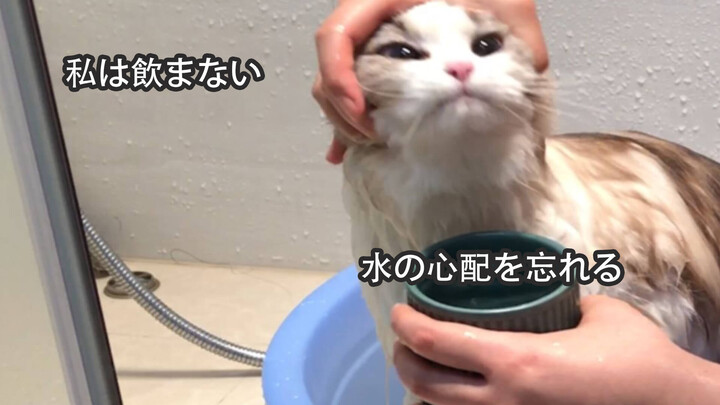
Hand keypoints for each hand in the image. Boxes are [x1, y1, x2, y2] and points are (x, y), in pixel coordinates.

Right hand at [313, 0, 548, 163]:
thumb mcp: (508, 5)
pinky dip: (345, 126)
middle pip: (327, 71)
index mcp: (382, 0)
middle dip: (343, 113)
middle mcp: (368, 26)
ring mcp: (368, 52)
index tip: (364, 113)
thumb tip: (520, 82)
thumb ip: (517, 36)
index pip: (336, 36)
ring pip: (333, 90)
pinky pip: (347, 99)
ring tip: (375, 145)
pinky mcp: (375, 72)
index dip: (338, 77)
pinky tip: (344, 153)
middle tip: (376, 138)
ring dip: (345, 124)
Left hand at [391, 295, 719, 404]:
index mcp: (517, 362)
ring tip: (427, 365)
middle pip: (424, 384)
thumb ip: (561, 300)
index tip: (399, 310)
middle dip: (403, 359)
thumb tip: (545, 290)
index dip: (406, 324)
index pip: (436, 341)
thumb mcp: (598, 312)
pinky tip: (457, 392)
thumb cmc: (637, 360)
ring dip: (424, 388)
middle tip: (404, 339)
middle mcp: (504, 401)